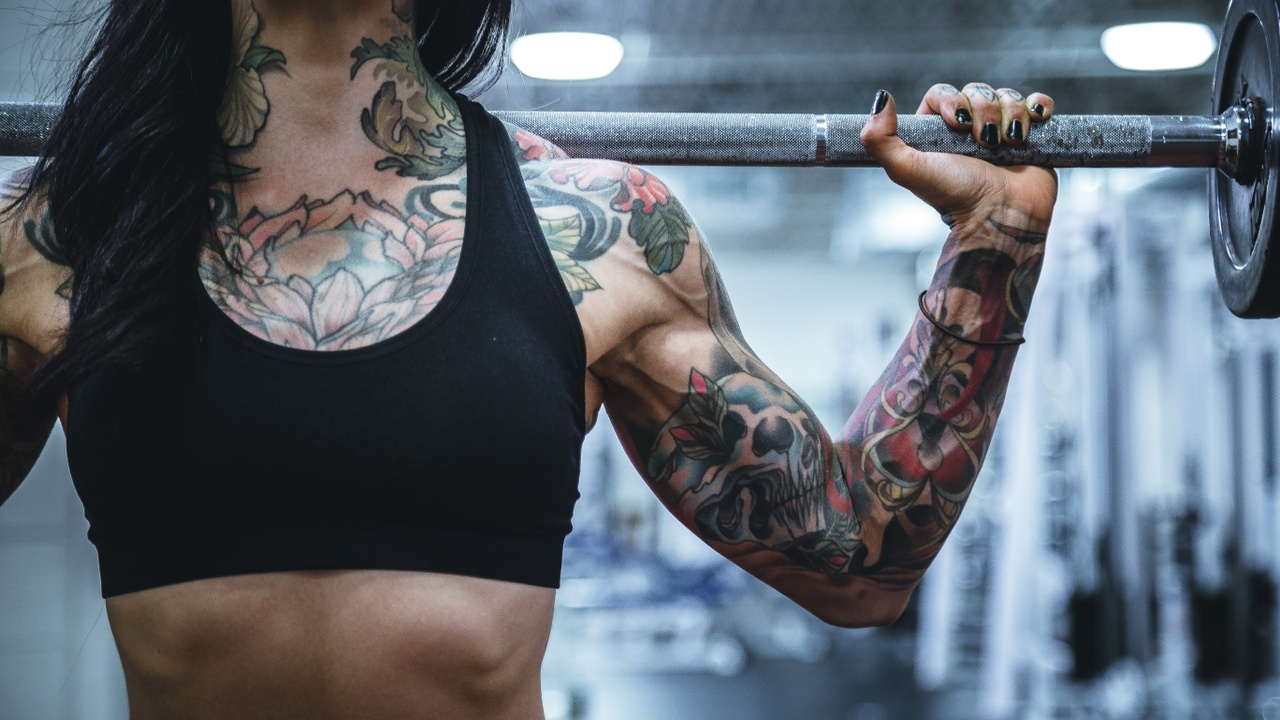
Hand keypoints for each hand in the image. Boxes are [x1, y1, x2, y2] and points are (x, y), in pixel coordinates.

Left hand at [860, 83, 1058, 229]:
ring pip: (1006, 97)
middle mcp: (968, 131)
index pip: (942, 93)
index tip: (958, 123)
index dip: (952, 100)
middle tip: (985, 143)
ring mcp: (1001, 132)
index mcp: (937, 134)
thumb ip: (880, 140)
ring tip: (1008, 144)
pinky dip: (1037, 107)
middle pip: (977, 91)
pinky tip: (1032, 123)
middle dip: (983, 111)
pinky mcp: (1031, 136)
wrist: (1001, 216)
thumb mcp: (908, 170)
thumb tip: (881, 98)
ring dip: (1009, 115)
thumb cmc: (955, 196)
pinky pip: (1037, 103)